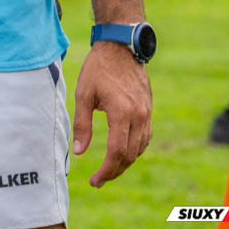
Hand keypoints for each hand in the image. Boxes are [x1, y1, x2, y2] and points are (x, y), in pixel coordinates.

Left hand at [71, 41, 151, 186]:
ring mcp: (147, 114)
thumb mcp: (83, 94)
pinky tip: (121, 152)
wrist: (121, 48)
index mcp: (121, 112)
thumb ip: (82, 124)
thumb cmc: (98, 69)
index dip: (106, 170)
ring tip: (107, 169)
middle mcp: (139, 116)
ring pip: (140, 149)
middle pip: (130, 155)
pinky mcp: (149, 111)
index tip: (95, 180)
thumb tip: (79, 152)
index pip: (117, 152)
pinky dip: (134, 150)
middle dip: (114, 171)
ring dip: (125, 163)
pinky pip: (145, 138)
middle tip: (98, 180)